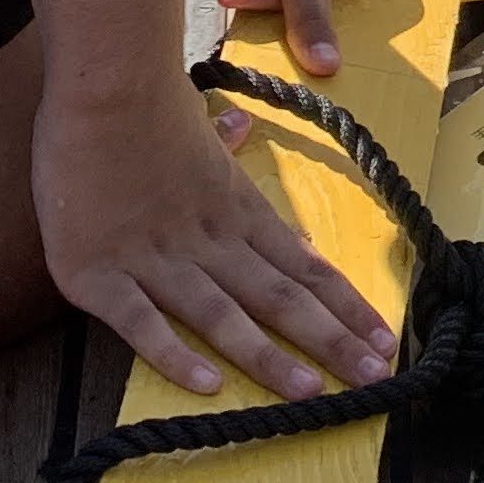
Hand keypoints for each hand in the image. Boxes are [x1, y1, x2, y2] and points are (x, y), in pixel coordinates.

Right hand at [34, 75, 399, 397]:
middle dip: (330, 342)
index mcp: (239, 210)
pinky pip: (142, 323)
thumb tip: (240, 131)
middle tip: (375, 380)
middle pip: (280, 298)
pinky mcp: (98, 276)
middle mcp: (209, 240)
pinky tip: (209, 386)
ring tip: (310, 394)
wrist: (102, 88)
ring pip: (222, 317)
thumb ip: (220, 144)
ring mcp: (154, 259)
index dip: (346, 307)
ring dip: (269, 358)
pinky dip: (174, 355)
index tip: (386, 340)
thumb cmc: (146, 104)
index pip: (305, 266)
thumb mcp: (198, 123)